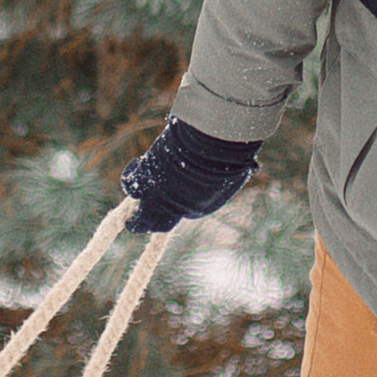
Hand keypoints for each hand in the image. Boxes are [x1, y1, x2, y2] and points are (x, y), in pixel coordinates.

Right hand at [121, 112, 261, 235]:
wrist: (212, 150)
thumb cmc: (227, 155)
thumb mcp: (233, 168)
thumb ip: (230, 172)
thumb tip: (247, 164)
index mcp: (199, 206)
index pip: (182, 211)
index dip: (176, 200)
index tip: (175, 187)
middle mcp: (177, 210)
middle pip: (158, 226)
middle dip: (151, 221)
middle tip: (141, 211)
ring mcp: (159, 200)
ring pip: (139, 222)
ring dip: (134, 216)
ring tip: (133, 198)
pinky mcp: (145, 184)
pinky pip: (131, 185)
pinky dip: (130, 176)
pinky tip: (135, 164)